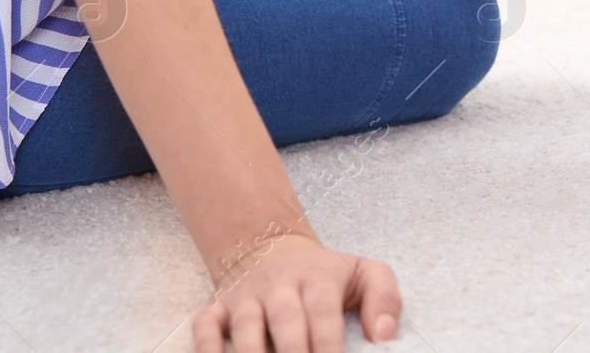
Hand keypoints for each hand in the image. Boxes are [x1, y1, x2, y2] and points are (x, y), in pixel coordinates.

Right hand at [192, 232, 401, 352]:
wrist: (270, 246)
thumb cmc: (324, 273)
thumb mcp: (364, 273)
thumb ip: (385, 298)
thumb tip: (384, 336)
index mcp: (318, 278)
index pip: (323, 313)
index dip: (328, 345)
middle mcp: (279, 285)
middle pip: (286, 323)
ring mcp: (245, 296)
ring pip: (245, 328)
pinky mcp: (216, 307)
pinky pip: (204, 328)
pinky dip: (207, 350)